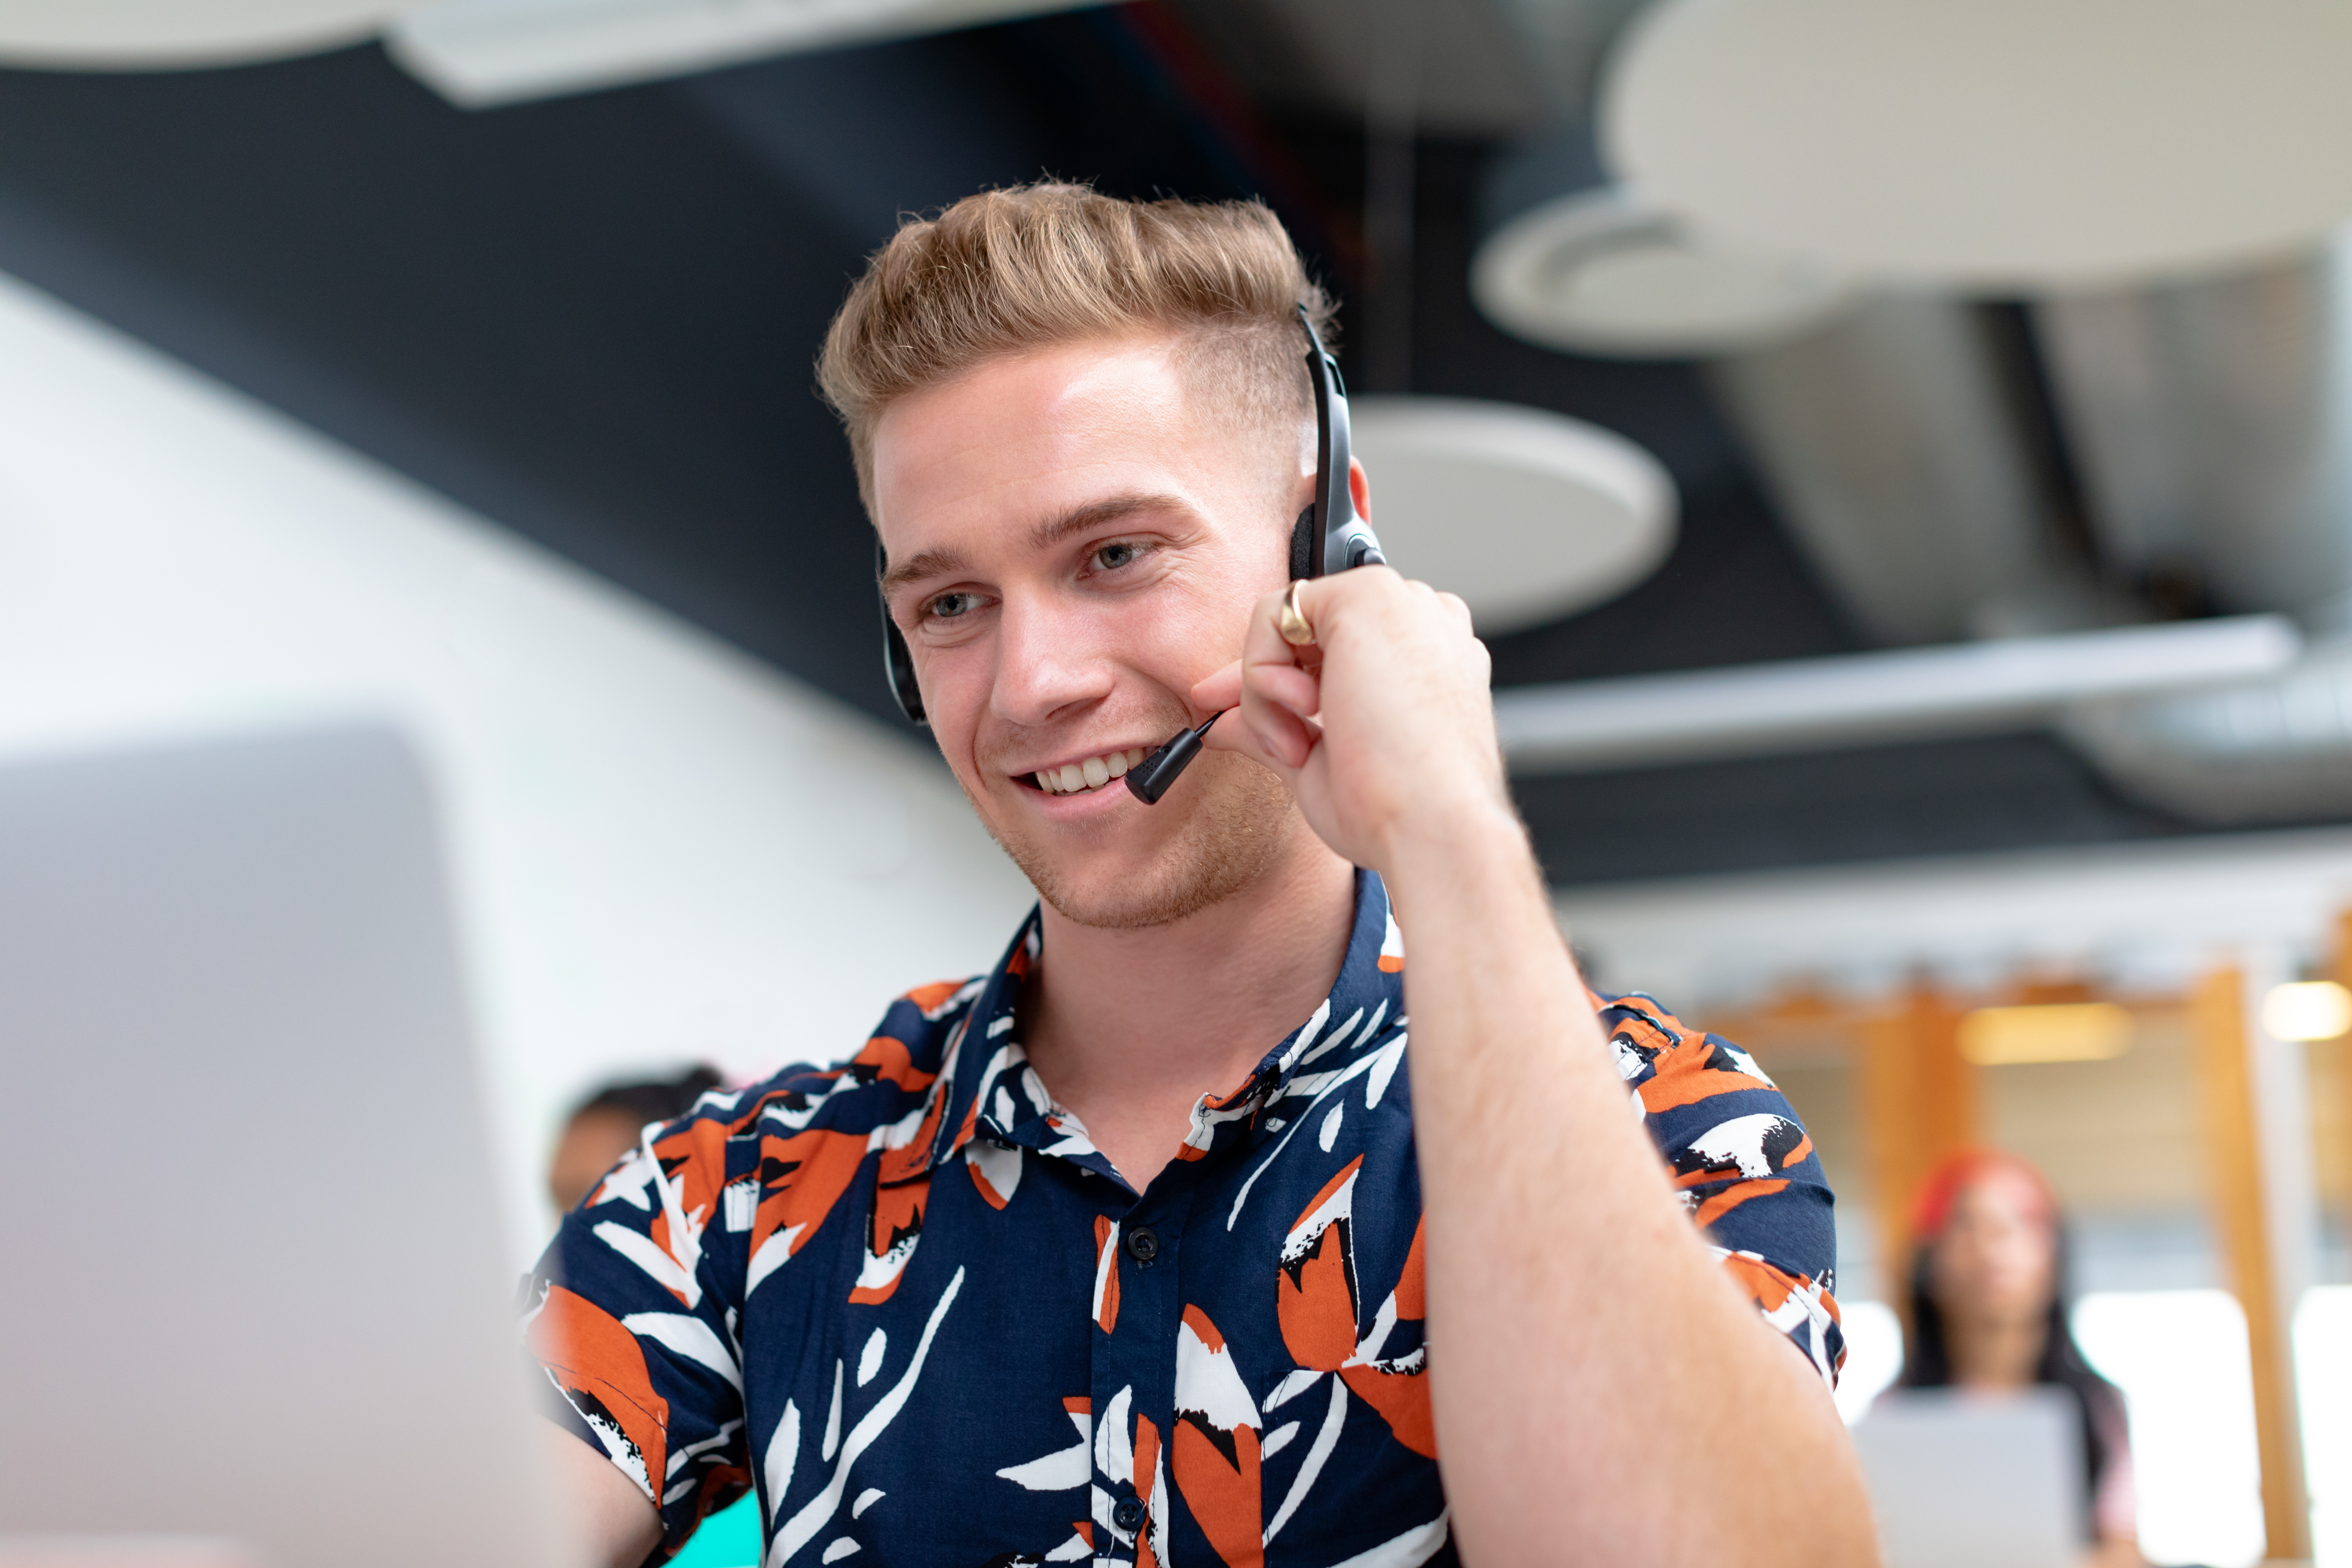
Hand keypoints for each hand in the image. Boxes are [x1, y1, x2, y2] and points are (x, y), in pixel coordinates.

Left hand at [1191, 567, 1511, 873]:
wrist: (1431, 824)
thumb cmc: (1396, 807)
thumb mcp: (1320, 761)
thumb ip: (1272, 726)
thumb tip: (1221, 724)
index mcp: (1424, 658)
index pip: (1331, 647)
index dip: (1278, 678)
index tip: (1236, 720)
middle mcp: (1419, 622)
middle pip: (1305, 631)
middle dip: (1262, 685)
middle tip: (1266, 740)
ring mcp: (1399, 603)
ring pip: (1285, 623)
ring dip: (1268, 690)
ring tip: (1299, 746)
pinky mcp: (1366, 595)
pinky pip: (1271, 615)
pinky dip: (1261, 672)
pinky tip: (1301, 715)